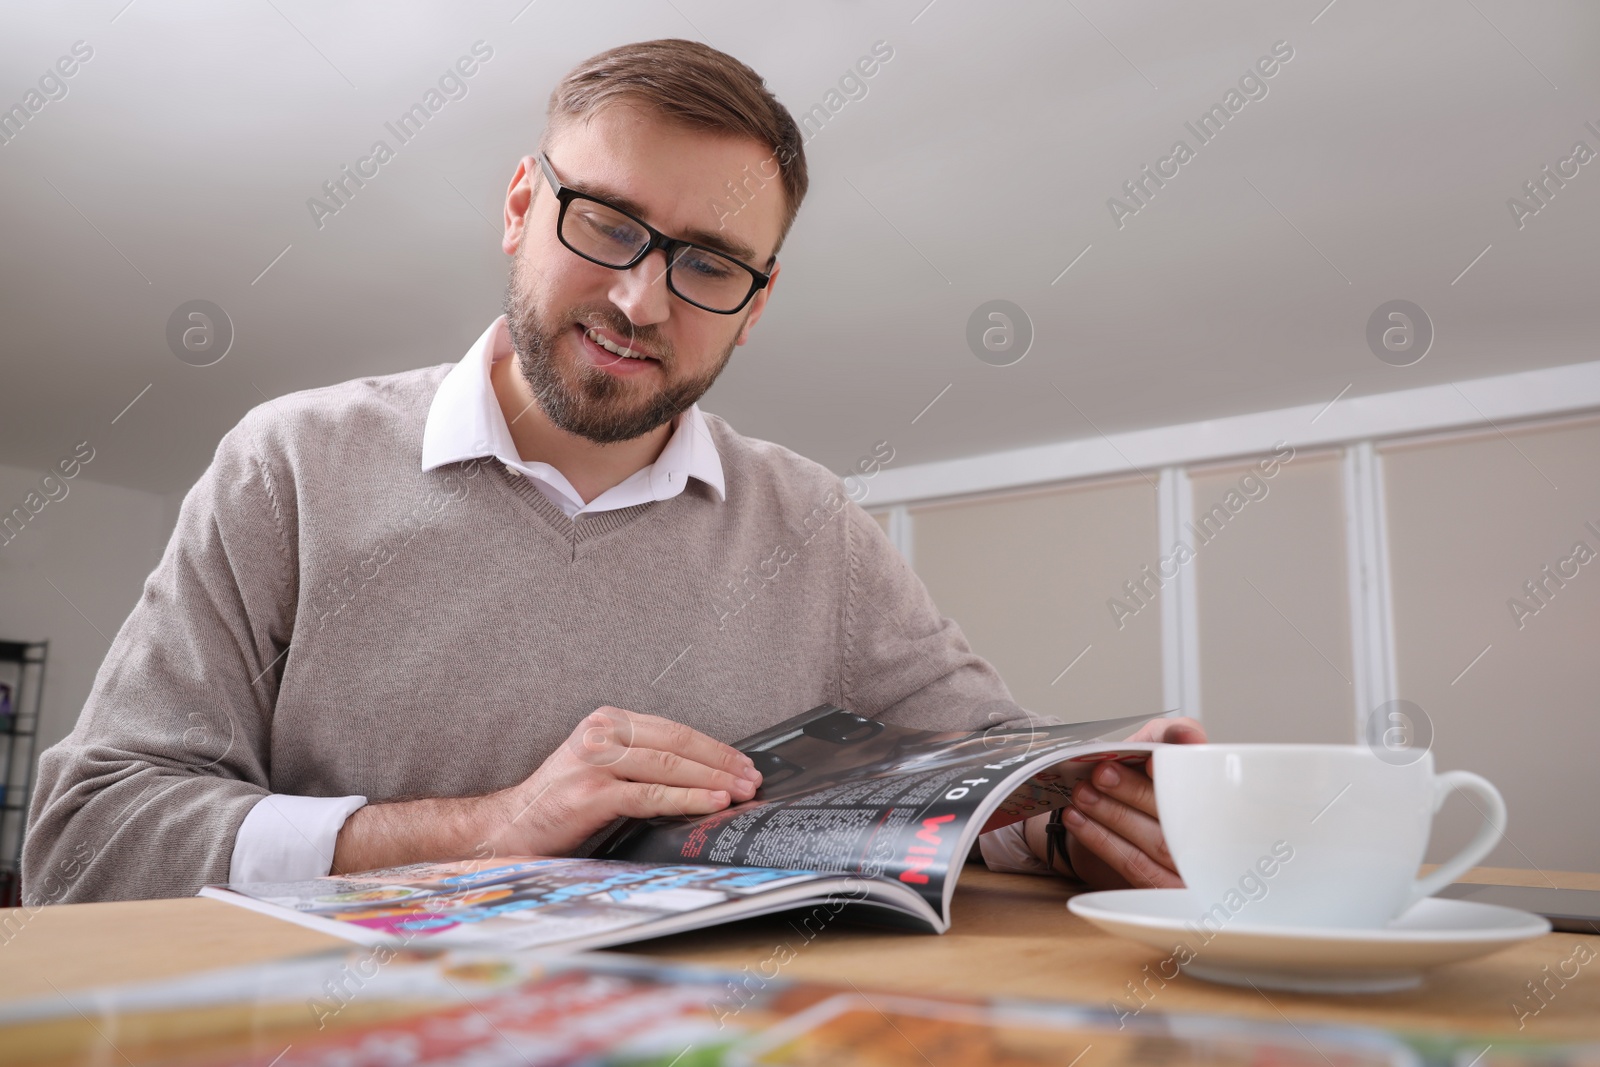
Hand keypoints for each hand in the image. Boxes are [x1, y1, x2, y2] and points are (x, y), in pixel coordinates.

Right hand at [477, 706, 762, 856]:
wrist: (510, 827)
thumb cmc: (561, 803)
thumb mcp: (601, 769)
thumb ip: (640, 763)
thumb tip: (701, 774)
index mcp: (607, 723)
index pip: (673, 730)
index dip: (713, 746)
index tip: (742, 762)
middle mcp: (601, 735)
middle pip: (676, 743)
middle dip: (720, 762)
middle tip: (751, 778)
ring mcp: (594, 762)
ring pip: (668, 765)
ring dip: (712, 779)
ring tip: (740, 791)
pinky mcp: (592, 794)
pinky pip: (650, 794)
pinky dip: (687, 798)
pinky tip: (712, 803)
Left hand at [1062, 716, 1205, 890]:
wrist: (1117, 818)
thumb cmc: (1144, 780)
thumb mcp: (1158, 747)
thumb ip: (1171, 736)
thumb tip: (1186, 735)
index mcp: (1223, 803)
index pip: (1215, 794)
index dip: (1187, 781)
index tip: (1154, 764)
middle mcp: (1218, 842)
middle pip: (1180, 821)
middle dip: (1135, 794)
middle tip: (1102, 773)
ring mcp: (1194, 871)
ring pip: (1155, 845)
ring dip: (1113, 816)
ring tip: (1083, 793)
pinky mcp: (1164, 890)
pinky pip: (1135, 867)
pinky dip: (1102, 841)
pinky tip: (1078, 819)